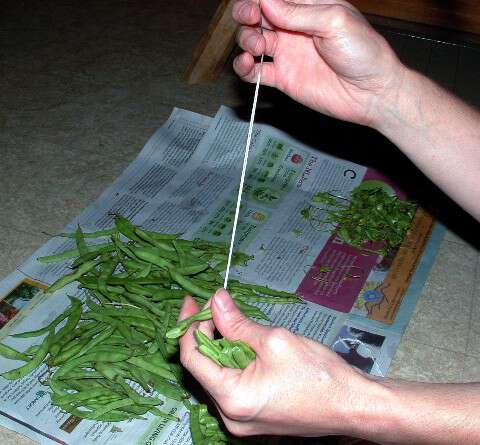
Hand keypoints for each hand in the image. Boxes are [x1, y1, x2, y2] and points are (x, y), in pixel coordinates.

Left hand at [178, 289, 383, 437]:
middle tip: (215, 305)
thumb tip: (216, 300)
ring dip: (221, 345)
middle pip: (204, 367)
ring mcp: (242, 420)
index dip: (189, 326)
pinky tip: (244, 343)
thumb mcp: (274, 340)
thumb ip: (237, 322)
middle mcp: (231, 416)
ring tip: (231, 321)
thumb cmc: (319, 375)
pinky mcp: (253, 417)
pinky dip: (233, 361)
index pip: (192, 358)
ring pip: (218, 375)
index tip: (192, 301)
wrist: (353, 405)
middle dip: (206, 333)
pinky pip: (233, 385)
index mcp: (233, 399)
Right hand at [232, 0, 404, 126]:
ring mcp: (286, 54)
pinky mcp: (282, 78)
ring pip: (252, 40)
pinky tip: (246, 64)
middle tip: (250, 19)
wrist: (371, 92)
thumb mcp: (334, 21)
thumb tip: (265, 1)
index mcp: (308, 7)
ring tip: (256, 46)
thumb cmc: (363, 52)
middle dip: (245, 13)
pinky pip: (254, 72)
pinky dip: (243, 67)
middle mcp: (293, 28)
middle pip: (256, 15)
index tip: (256, 5)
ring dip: (246, 39)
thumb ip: (298, 12)